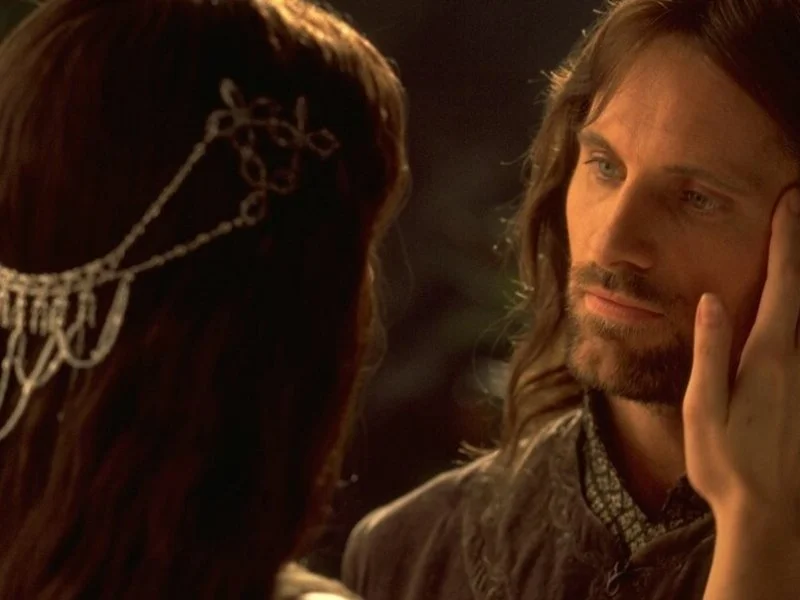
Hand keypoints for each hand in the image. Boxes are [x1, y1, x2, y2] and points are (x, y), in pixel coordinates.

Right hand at [683, 187, 799, 598]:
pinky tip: (794, 308)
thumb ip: (710, 352)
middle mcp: (798, 361)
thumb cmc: (725, 462)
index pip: (783, 286)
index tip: (790, 202)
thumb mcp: (703, 408)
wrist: (769, 512)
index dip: (787, 241)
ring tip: (799, 246)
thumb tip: (711, 300)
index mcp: (768, 359)